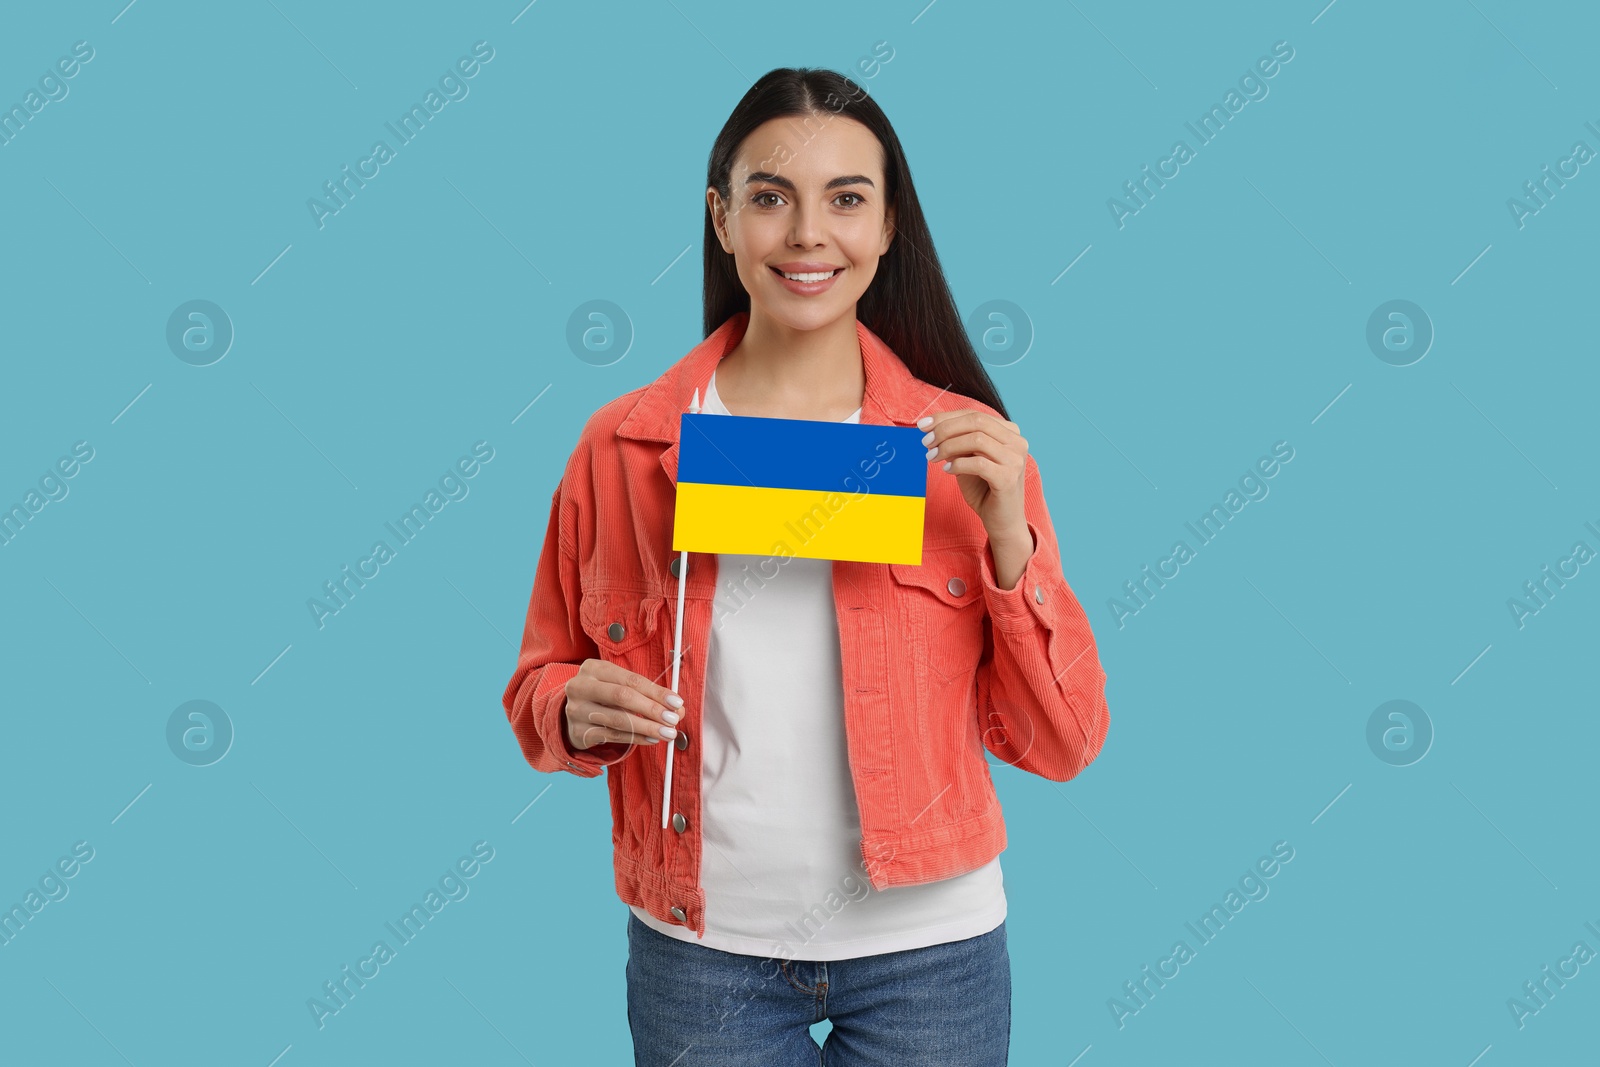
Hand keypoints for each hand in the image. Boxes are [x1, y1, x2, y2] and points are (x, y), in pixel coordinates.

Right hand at [564, 659, 683, 750]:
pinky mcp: (578, 731)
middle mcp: (581, 686)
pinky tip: (651, 739)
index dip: (656, 691)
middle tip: (673, 719)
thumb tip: (677, 708)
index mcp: (594, 668)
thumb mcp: (619, 685)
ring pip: (618, 720)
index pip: (631, 679)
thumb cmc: (602, 696)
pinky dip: (636, 738)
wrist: (571, 714)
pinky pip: (613, 736)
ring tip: (667, 733)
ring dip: (647, 727)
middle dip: (651, 709)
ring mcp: (577, 710)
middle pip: (622, 697)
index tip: (676, 702)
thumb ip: (647, 694)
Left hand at [917, 409, 1029, 543]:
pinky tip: (947, 470)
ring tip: (932, 457)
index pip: (974, 414)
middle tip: (926, 442)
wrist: (1002, 521)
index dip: (946, 417)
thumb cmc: (984, 489)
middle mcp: (1017, 441)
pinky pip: (978, 463)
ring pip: (977, 439)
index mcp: (1009, 432)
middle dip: (945, 429)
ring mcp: (1015, 459)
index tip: (922, 425)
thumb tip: (932, 428)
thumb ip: (958, 442)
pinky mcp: (1009, 478)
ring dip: (948, 446)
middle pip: (976, 421)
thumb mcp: (968, 459)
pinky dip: (958, 464)